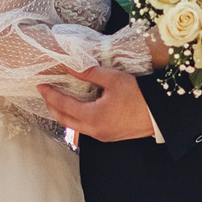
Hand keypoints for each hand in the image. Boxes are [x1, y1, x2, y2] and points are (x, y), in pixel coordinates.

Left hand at [38, 67, 158, 140]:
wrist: (160, 115)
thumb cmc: (140, 97)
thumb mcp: (114, 79)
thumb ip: (89, 73)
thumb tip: (69, 66)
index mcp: (92, 117)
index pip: (63, 105)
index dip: (50, 94)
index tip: (41, 84)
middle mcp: (94, 130)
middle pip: (64, 119)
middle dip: (52, 106)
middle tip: (45, 93)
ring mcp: (101, 135)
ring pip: (74, 125)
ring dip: (64, 113)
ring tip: (58, 99)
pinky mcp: (109, 135)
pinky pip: (85, 128)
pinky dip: (76, 117)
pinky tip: (78, 107)